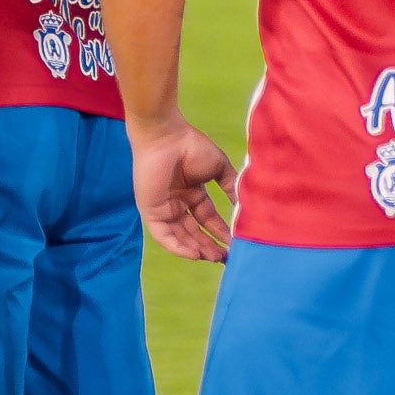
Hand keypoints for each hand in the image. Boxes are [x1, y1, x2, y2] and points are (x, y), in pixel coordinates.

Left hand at [129, 115, 234, 261]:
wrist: (166, 136)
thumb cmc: (191, 146)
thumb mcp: (218, 168)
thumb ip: (230, 187)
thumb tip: (244, 206)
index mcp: (191, 192)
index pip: (207, 218)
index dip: (220, 232)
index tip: (235, 244)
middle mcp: (177, 202)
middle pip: (194, 231)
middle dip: (210, 245)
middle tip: (225, 258)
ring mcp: (163, 207)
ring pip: (180, 236)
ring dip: (197, 249)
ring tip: (214, 258)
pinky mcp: (150, 211)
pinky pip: (164, 235)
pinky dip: (178, 247)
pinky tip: (195, 253)